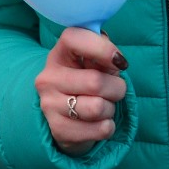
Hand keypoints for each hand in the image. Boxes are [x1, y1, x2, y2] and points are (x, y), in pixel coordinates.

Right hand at [37, 27, 127, 155]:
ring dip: (111, 108)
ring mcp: (49, 105)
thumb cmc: (87, 81)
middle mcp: (48, 78)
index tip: (120, 61)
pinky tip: (98, 122)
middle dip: (116, 87)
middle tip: (114, 90)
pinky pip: (100, 129)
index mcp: (58, 54)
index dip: (102, 48)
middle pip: (95, 81)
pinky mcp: (58, 130)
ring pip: (98, 107)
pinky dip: (108, 126)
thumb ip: (104, 53)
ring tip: (104, 106)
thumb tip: (116, 59)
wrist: (68, 117)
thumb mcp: (95, 63)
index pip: (73, 39)